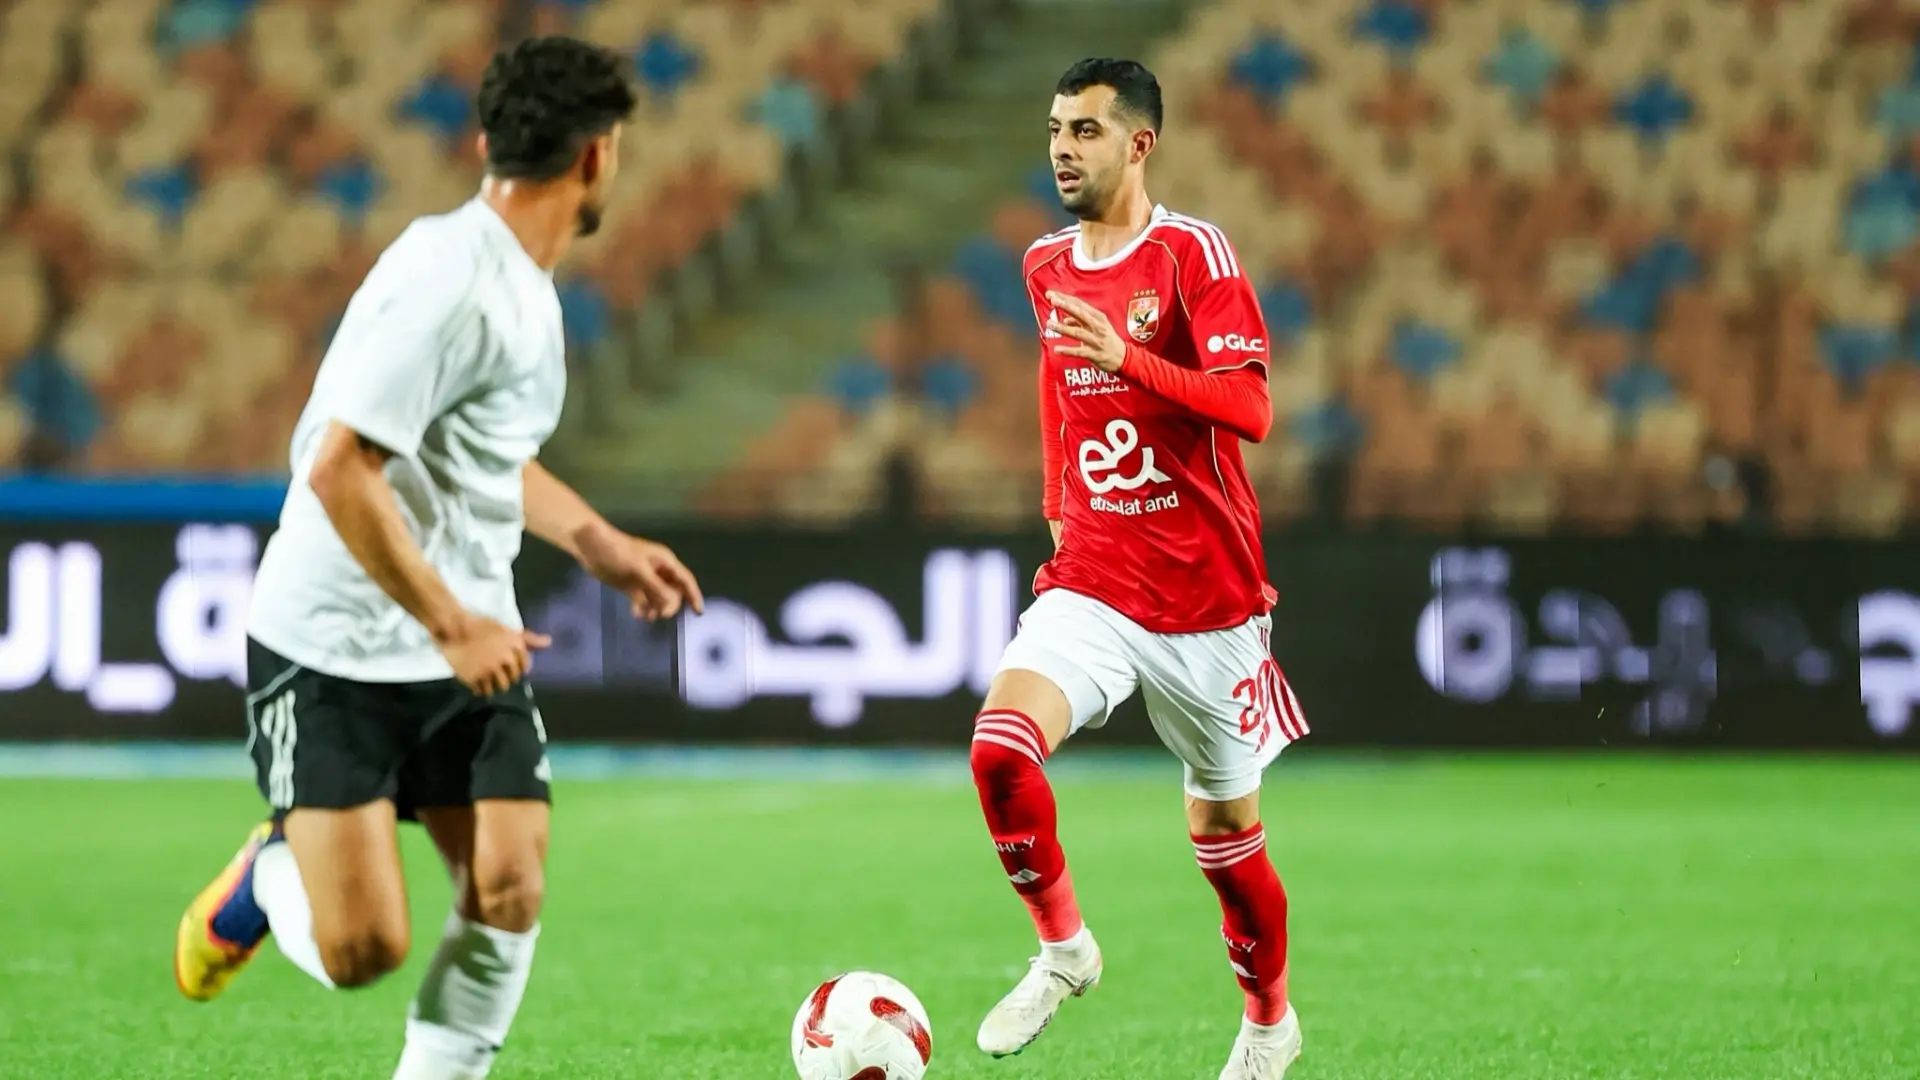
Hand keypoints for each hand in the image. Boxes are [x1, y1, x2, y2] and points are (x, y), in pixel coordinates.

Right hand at [436, 614, 549, 696]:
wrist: (454, 627)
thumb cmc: (481, 626)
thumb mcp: (507, 630)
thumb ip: (528, 639)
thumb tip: (549, 642)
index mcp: (515, 645)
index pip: (525, 666)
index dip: (518, 668)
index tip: (510, 668)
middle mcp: (505, 658)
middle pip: (513, 678)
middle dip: (506, 677)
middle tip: (496, 673)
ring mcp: (490, 668)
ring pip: (500, 687)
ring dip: (495, 685)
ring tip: (487, 680)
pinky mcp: (475, 677)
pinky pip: (483, 690)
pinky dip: (481, 689)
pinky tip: (477, 683)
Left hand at [578, 528, 705, 620]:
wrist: (590, 546)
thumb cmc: (616, 552)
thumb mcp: (638, 570)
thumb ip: (655, 587)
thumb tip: (671, 604)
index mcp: (664, 561)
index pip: (685, 580)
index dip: (694, 595)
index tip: (699, 613)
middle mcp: (658, 571)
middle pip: (674, 593)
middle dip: (669, 605)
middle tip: (658, 614)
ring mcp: (645, 579)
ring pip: (659, 599)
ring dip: (655, 609)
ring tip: (643, 615)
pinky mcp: (632, 586)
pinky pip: (644, 602)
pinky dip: (643, 609)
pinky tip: (636, 613)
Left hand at [1047, 291, 1128, 373]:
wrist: (1123, 357)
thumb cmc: (1108, 339)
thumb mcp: (1097, 326)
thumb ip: (1080, 321)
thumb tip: (1064, 319)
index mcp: (1098, 317)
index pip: (1079, 304)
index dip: (1065, 298)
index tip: (1051, 294)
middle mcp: (1098, 326)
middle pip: (1080, 314)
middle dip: (1066, 306)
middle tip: (1052, 300)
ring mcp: (1096, 340)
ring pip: (1077, 332)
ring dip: (1062, 328)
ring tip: (1049, 324)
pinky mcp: (1094, 354)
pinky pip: (1079, 352)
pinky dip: (1067, 350)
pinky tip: (1057, 349)